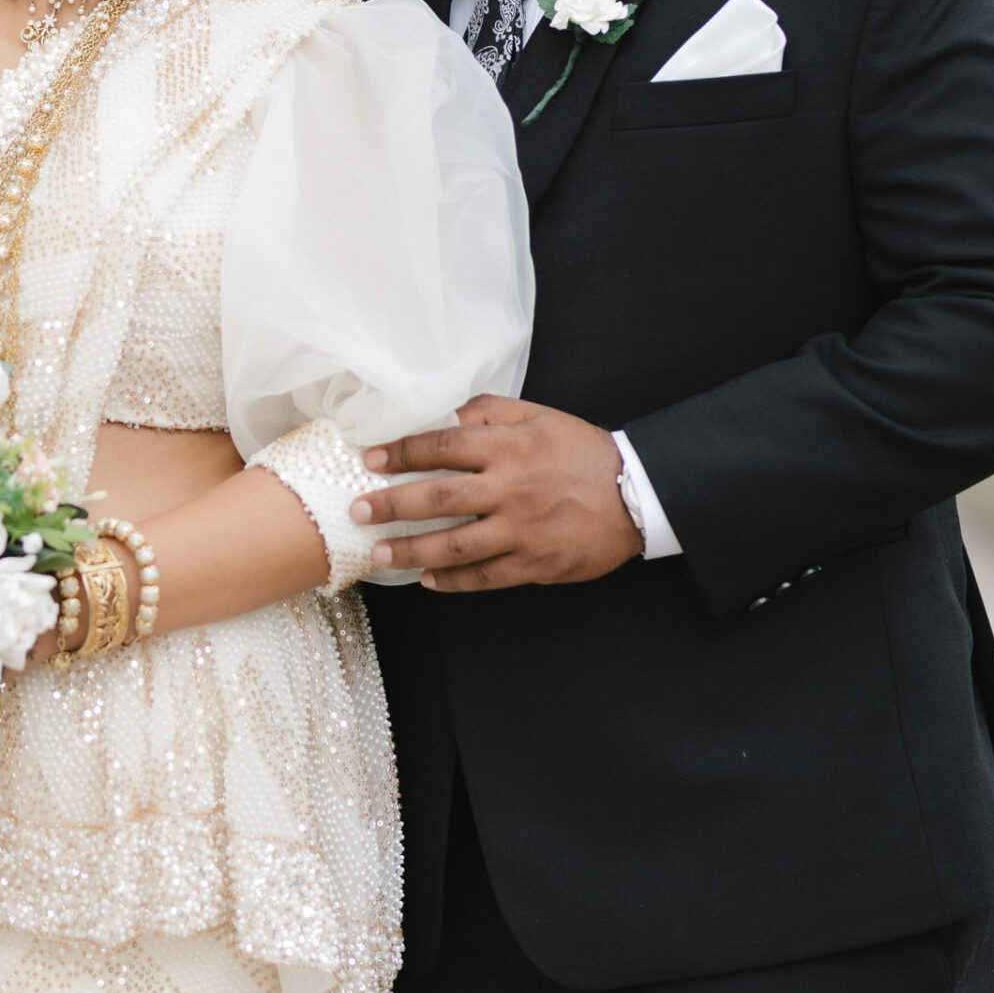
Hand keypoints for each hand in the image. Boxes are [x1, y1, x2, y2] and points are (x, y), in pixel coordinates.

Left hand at [351, 395, 642, 591]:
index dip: (401, 453)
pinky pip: (484, 576)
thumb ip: (490, 412)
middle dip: (391, 505)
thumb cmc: (582, 452)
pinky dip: (453, 581)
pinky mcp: (535, 564)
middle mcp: (510, 488)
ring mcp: (521, 530)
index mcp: (509, 447)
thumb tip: (445, 411)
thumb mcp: (539, 417)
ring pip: (455, 545)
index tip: (370, 459)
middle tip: (358, 510)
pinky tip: (427, 580)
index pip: (442, 446)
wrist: (636, 494)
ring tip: (380, 554)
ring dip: (411, 551)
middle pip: (438, 498)